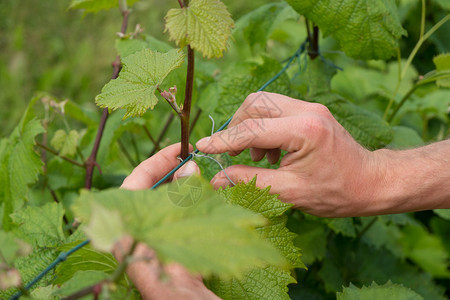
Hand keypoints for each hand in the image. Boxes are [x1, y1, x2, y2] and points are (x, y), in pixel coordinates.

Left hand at [119, 143, 218, 299]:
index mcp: (125, 220)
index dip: (159, 160)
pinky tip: (205, 198)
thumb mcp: (170, 224)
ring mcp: (152, 237)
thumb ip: (179, 194)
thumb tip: (189, 166)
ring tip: (202, 176)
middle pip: (152, 188)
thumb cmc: (167, 270)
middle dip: (173, 172)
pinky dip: (190, 205)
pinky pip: (177, 217)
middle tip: (194, 160)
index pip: (138, 178)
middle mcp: (136, 226)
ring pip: (166, 202)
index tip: (181, 147)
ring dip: (183, 187)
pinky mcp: (168, 247)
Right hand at [196, 92, 384, 216]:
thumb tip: (216, 180)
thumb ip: (251, 182)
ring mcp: (310, 107)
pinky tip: (271, 153)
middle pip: (255, 104)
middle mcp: (307, 110)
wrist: (372, 181)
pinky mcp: (310, 111)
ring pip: (263, 103)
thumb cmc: (338, 192)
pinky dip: (263, 127)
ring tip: (258, 158)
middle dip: (236, 128)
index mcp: (305, 130)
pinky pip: (275, 110)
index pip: (252, 129)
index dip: (223, 140)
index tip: (202, 147)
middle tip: (232, 155)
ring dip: (249, 126)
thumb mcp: (291, 193)